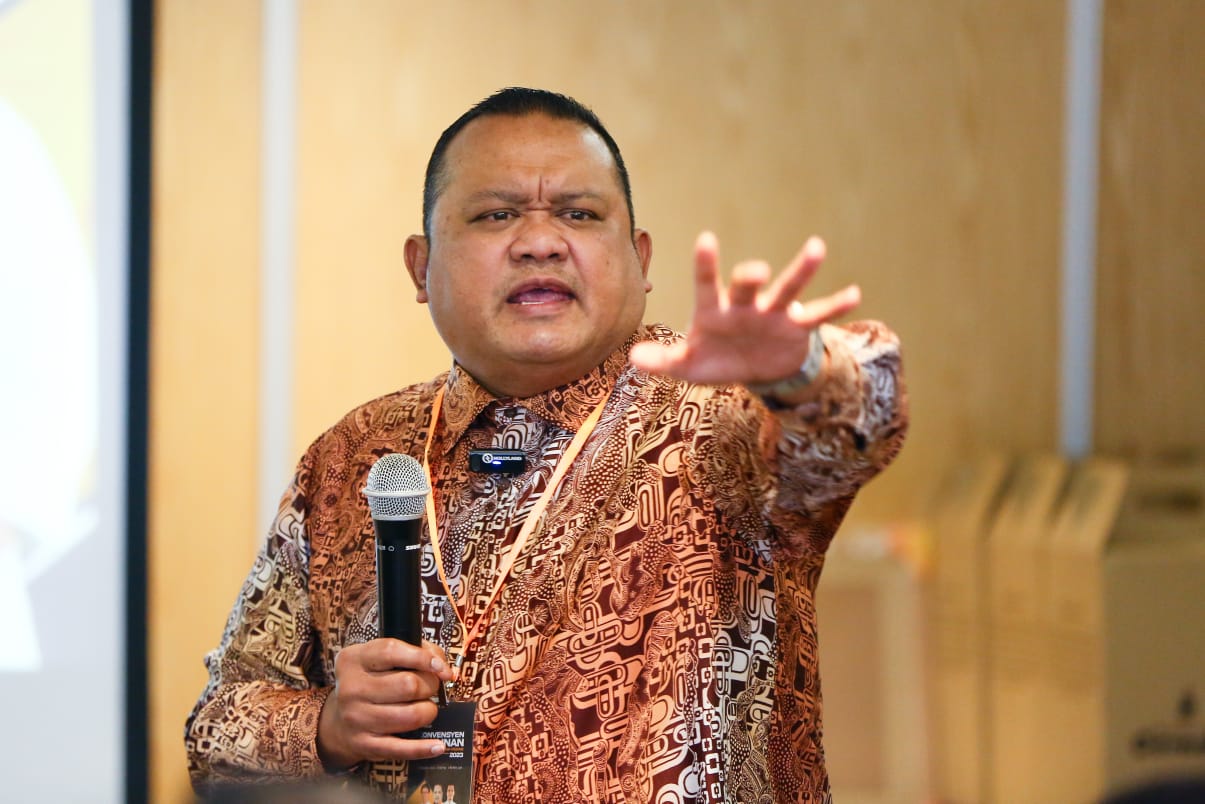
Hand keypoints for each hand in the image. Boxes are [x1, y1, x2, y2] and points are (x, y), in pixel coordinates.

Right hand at [317, 638, 455, 769]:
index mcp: (354, 660)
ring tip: (426, 707)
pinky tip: (438, 746)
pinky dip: (424, 748)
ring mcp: (358, 718)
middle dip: (430, 686)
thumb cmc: (368, 683)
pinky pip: (401, 748)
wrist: (337, 722)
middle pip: (408, 685)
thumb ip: (412, 651)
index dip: (423, 657)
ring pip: (411, 715)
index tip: (441, 667)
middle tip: (430, 688)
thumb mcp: (377, 659)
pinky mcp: (365, 745)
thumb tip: (442, 667)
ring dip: (428, 711)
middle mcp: (352, 689)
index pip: (391, 651)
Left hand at [629, 231, 860, 385]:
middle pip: (747, 286)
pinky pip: (818, 316)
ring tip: (816, 247)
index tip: (707, 239)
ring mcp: (773, 314)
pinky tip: (854, 294)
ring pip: (788, 289)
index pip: (707, 284)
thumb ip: (663, 362)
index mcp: (715, 311)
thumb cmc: (715, 360)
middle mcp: (745, 306)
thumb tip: (633, 359)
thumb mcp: (687, 367)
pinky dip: (835, 306)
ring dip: (801, 271)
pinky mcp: (797, 328)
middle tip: (754, 270)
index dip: (707, 265)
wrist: (753, 369)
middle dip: (750, 278)